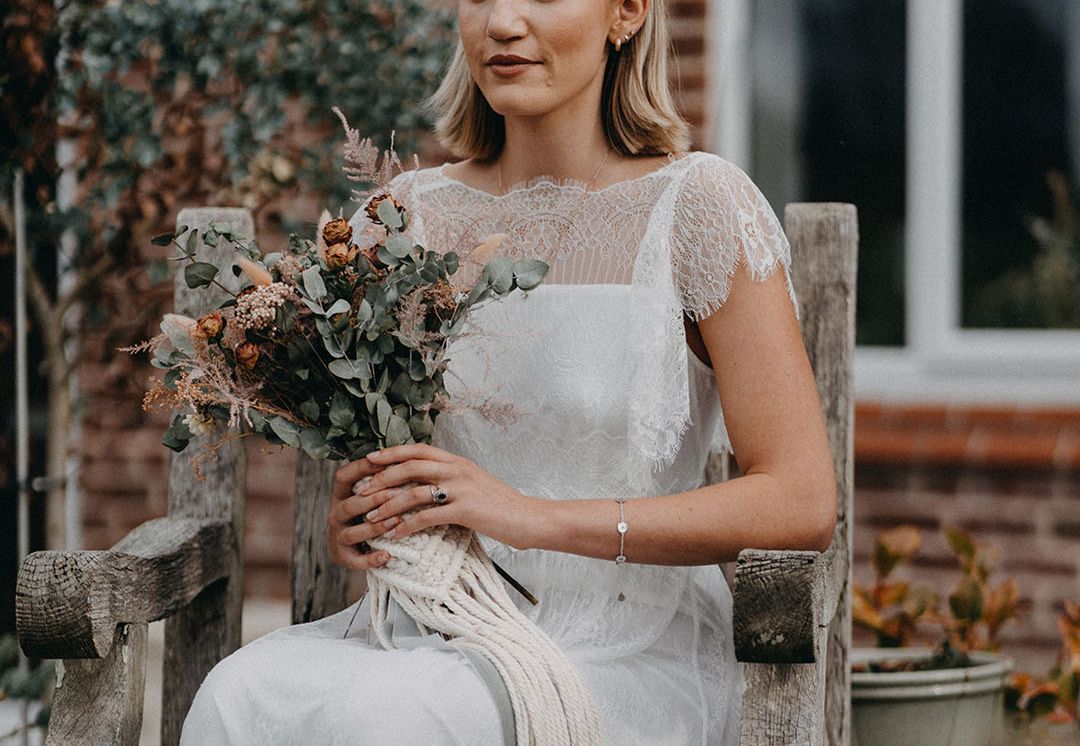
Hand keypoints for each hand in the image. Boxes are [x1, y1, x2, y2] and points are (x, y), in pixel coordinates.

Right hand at [329, 455, 398, 569]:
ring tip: (396, 522)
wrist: (358, 547)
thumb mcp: (373, 493)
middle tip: (397, 494)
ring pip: (352, 532)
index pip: (343, 476)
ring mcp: (338, 536)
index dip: (361, 468)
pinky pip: (356, 560)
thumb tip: (410, 455)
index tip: (384, 462)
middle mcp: (336, 514)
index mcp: (342, 494)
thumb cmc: (373, 512)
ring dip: (374, 528)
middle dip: (374, 499)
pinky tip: (388, 556)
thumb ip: (384, 477)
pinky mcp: (343, 557)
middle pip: (349, 505)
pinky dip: (371, 559)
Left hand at [355, 443, 539, 547]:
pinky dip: (407, 526)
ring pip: (414, 491)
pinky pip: (428, 516)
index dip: (391, 453)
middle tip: (361, 490)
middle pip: (410, 466)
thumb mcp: (476, 484)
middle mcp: (458, 470)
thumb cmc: (502, 506)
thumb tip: (428, 484)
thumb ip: (453, 480)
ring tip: (371, 517)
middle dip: (382, 477)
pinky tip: (395, 535)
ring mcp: (462, 488)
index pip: (418, 450)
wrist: (530, 518)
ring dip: (388, 505)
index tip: (369, 460)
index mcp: (458, 462)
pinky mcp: (465, 510)